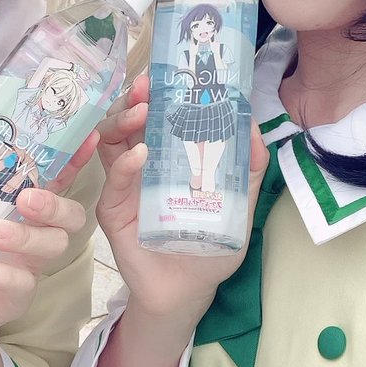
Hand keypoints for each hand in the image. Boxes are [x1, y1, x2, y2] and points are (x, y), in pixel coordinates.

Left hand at [0, 130, 97, 346]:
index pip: (56, 178)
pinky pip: (24, 283)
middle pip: (70, 214)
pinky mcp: (17, 296)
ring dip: (26, 236)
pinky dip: (3, 273)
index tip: (88, 137)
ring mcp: (30, 265)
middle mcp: (35, 231)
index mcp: (21, 203)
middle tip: (25, 198)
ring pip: (53, 246)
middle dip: (54, 203)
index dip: (75, 159)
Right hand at [96, 77, 267, 324]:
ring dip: (123, 122)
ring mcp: (124, 186)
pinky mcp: (113, 211)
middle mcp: (142, 165)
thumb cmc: (210, 248)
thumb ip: (249, 170)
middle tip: (147, 87)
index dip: (160, 93)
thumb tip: (253, 126)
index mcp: (169, 157)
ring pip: (112, 142)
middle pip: (130, 121)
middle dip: (136, 99)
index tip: (168, 74)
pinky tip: (140, 155)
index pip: (160, 116)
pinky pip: (112, 181)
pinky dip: (124, 164)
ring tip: (141, 112)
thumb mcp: (239, 206)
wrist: (189, 292)